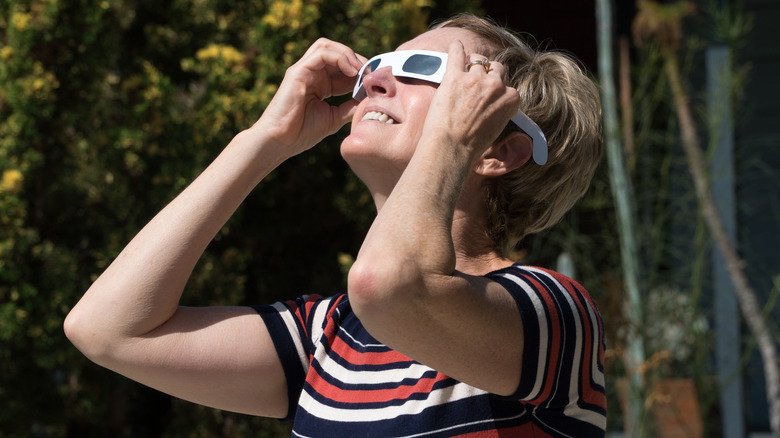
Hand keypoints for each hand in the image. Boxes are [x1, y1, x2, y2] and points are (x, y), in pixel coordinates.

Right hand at [251, 38, 365, 155]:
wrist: (281, 141)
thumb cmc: (302, 133)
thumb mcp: (334, 118)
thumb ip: (350, 107)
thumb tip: (369, 99)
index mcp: (321, 84)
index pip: (343, 68)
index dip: (360, 70)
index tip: (374, 80)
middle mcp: (312, 74)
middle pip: (336, 52)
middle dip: (356, 58)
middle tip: (370, 72)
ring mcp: (303, 70)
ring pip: (327, 46)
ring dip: (348, 54)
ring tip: (361, 69)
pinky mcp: (297, 71)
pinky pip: (321, 54)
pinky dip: (340, 57)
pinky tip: (351, 71)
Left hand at [421, 40, 519, 160]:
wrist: (450, 148)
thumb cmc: (470, 146)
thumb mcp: (495, 129)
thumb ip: (498, 112)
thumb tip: (491, 108)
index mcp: (511, 100)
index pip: (508, 87)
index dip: (496, 91)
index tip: (488, 96)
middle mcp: (496, 86)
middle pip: (496, 69)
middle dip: (488, 75)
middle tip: (476, 83)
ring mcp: (475, 79)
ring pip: (478, 60)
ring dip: (472, 63)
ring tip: (464, 67)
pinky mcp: (455, 76)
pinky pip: (457, 53)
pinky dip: (456, 48)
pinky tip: (455, 45)